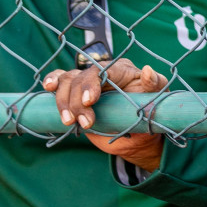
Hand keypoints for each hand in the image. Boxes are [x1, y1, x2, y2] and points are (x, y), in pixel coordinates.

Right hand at [43, 59, 168, 170]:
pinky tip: (47, 88)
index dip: (91, 84)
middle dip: (77, 101)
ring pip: (66, 81)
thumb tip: (147, 70)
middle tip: (85, 123)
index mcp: (121, 70)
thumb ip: (155, 83)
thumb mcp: (158, 97)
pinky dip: (51, 82)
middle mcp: (101, 73)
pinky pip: (59, 82)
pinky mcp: (75, 96)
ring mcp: (86, 84)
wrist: (139, 136)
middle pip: (79, 77)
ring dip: (63, 101)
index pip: (101, 70)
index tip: (89, 101)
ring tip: (69, 121)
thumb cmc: (150, 112)